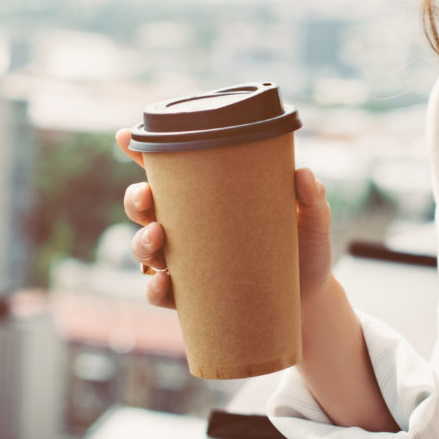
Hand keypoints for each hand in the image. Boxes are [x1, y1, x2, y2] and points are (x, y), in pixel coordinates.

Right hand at [114, 128, 334, 308]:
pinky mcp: (194, 297)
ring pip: (146, 249)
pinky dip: (155, 289)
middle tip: (146, 199)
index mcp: (212, 198)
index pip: (171, 171)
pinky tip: (162, 284)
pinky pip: (162, 294)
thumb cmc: (306, 251)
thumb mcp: (315, 221)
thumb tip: (303, 174)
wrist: (310, 302)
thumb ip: (313, 198)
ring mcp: (189, 262)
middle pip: (146, 208)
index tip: (124, 137)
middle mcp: (192, 227)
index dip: (142, 152)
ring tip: (158, 238)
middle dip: (135, 200)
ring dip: (141, 242)